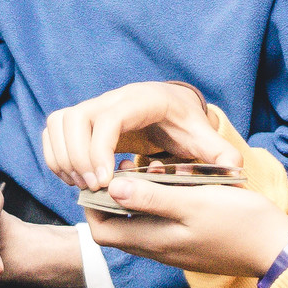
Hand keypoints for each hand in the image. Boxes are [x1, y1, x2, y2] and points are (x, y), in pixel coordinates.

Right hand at [43, 82, 239, 191]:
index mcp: (141, 101)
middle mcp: (112, 99)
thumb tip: (234, 168)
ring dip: (63, 156)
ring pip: (59, 122)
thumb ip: (219, 152)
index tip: (104, 182)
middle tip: (93, 188)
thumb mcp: (202, 136)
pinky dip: (56, 154)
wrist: (170, 105)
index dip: (100, 149)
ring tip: (82, 185)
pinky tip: (74, 178)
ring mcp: (93, 106)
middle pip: (75, 118)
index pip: (108, 118)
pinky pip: (53, 130)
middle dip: (78, 157)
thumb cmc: (184, 123)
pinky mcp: (80, 118)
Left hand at [85, 174, 287, 277]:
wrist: (277, 248)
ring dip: (142, 198)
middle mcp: (160, 249)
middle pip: (119, 227)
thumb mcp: (193, 202)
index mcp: (154, 240)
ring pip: (142, 223)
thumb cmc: (238, 222)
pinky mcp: (192, 244)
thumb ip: (151, 198)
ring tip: (156, 169)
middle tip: (128, 168)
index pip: (102, 231)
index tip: (100, 177)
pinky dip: (162, 203)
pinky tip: (179, 183)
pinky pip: (164, 224)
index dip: (92, 206)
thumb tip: (112, 190)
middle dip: (117, 197)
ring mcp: (177, 249)